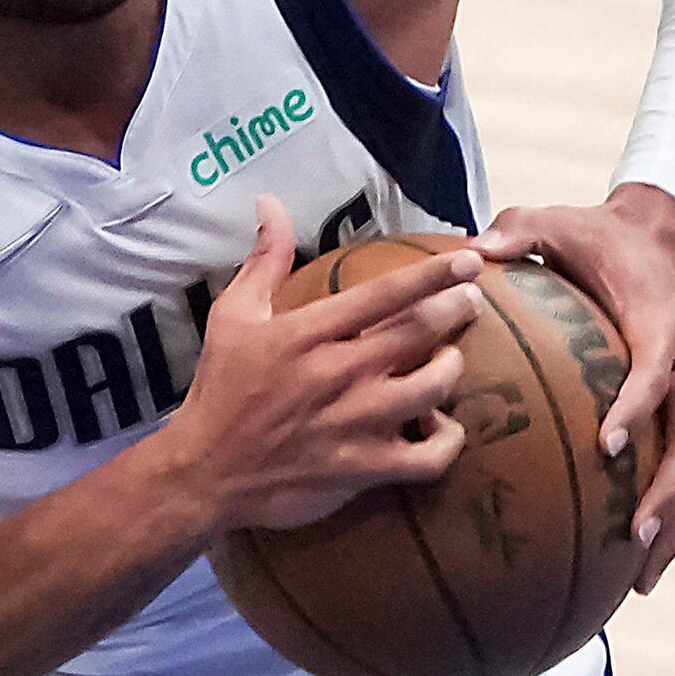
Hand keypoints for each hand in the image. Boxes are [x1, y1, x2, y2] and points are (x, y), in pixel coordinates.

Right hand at [172, 195, 483, 531]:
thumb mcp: (232, 316)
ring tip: (447, 362)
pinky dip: (447, 441)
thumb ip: (263, 260)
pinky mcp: (363, 468)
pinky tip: (440, 428)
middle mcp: (340, 373)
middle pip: (421, 333)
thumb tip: (270, 204)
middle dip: (457, 310)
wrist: (205, 471)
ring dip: (450, 369)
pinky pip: (429, 457)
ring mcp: (356, 423)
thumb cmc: (220, 391)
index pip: (386, 293)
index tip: (470, 261)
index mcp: (310, 333)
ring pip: (434, 388)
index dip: (435, 273)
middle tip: (470, 302)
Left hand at [471, 183, 674, 593]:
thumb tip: (475, 250)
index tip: (609, 444)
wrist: (656, 235)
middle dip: (666, 490)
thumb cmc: (596, 233)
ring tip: (643, 578)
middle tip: (631, 533)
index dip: (636, 407)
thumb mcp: (555, 219)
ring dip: (672, 520)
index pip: (655, 371)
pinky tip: (634, 564)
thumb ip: (518, 230)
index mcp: (658, 323)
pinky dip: (665, 514)